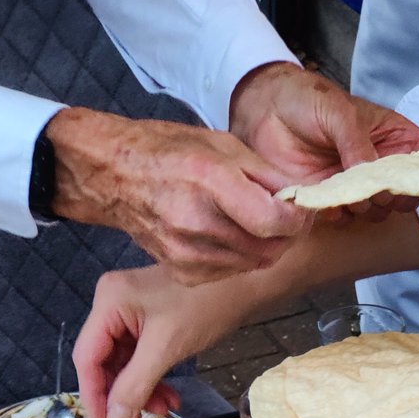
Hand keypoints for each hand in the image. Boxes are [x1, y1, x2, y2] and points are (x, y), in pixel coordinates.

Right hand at [46, 107, 311, 284]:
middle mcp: (197, 221)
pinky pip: (231, 272)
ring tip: (255, 221)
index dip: (298, 219)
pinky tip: (229, 235)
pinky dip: (241, 257)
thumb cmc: (169, 152)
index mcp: (209, 181)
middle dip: (287, 234)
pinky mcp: (183, 272)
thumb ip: (267, 174)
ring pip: (255, 263)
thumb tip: (304, 195)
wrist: (114, 176)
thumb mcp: (222, 145)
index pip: (274, 221)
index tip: (302, 209)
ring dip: (265, 246)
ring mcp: (187, 252)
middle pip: (270, 247)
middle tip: (285, 215)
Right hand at [73, 267, 228, 417]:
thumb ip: (135, 385)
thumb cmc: (206, 305)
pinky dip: (153, 378)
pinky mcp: (150, 319)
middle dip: (123, 394)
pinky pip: (142, 356)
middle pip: (105, 362)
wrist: (245, 280)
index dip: (93, 395)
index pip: (87, 357)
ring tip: (164, 410)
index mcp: (109, 303)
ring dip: (141, 390)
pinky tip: (169, 396)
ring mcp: (131, 311)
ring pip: (125, 363)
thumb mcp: (166, 349)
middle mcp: (113, 304)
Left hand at [229, 63, 418, 218]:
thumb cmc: (306, 100)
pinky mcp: (334, 203)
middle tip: (379, 187)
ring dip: (369, 207)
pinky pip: (349, 220)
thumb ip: (358, 143)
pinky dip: (342, 214)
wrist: (264, 113)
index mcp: (393, 136)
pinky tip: (328, 198)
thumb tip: (372, 177)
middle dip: (398, 195)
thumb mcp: (338, 111)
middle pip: (408, 193)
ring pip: (381, 212)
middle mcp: (380, 164)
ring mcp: (358, 186)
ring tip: (348, 189)